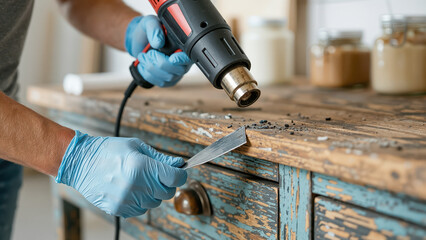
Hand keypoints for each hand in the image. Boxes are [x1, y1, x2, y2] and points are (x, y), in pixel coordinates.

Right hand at [56, 131, 186, 217]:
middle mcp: (136, 185)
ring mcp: (127, 199)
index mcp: (142, 166)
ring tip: (138, 181)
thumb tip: (179, 164)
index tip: (178, 173)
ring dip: (152, 194)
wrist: (81, 163)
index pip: (175, 178)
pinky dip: (140, 202)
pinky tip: (130, 189)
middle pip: (167, 193)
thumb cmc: (109, 151)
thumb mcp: (136, 146)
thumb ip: (160, 157)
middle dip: (166, 184)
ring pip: (155, 203)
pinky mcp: (119, 209)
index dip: (180, 175)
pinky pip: (141, 211)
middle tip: (156, 175)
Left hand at [125, 15, 192, 86]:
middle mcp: (181, 60)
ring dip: (152, 68)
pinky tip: (144, 65)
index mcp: (182, 46)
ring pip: (168, 78)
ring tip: (143, 57)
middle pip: (179, 70)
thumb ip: (154, 29)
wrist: (139, 41)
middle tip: (149, 53)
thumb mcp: (149, 23)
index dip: (182, 59)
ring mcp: (175, 72)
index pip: (189, 57)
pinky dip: (148, 75)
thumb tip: (158, 42)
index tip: (171, 58)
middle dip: (160, 63)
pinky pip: (160, 82)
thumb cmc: (148, 31)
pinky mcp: (166, 80)